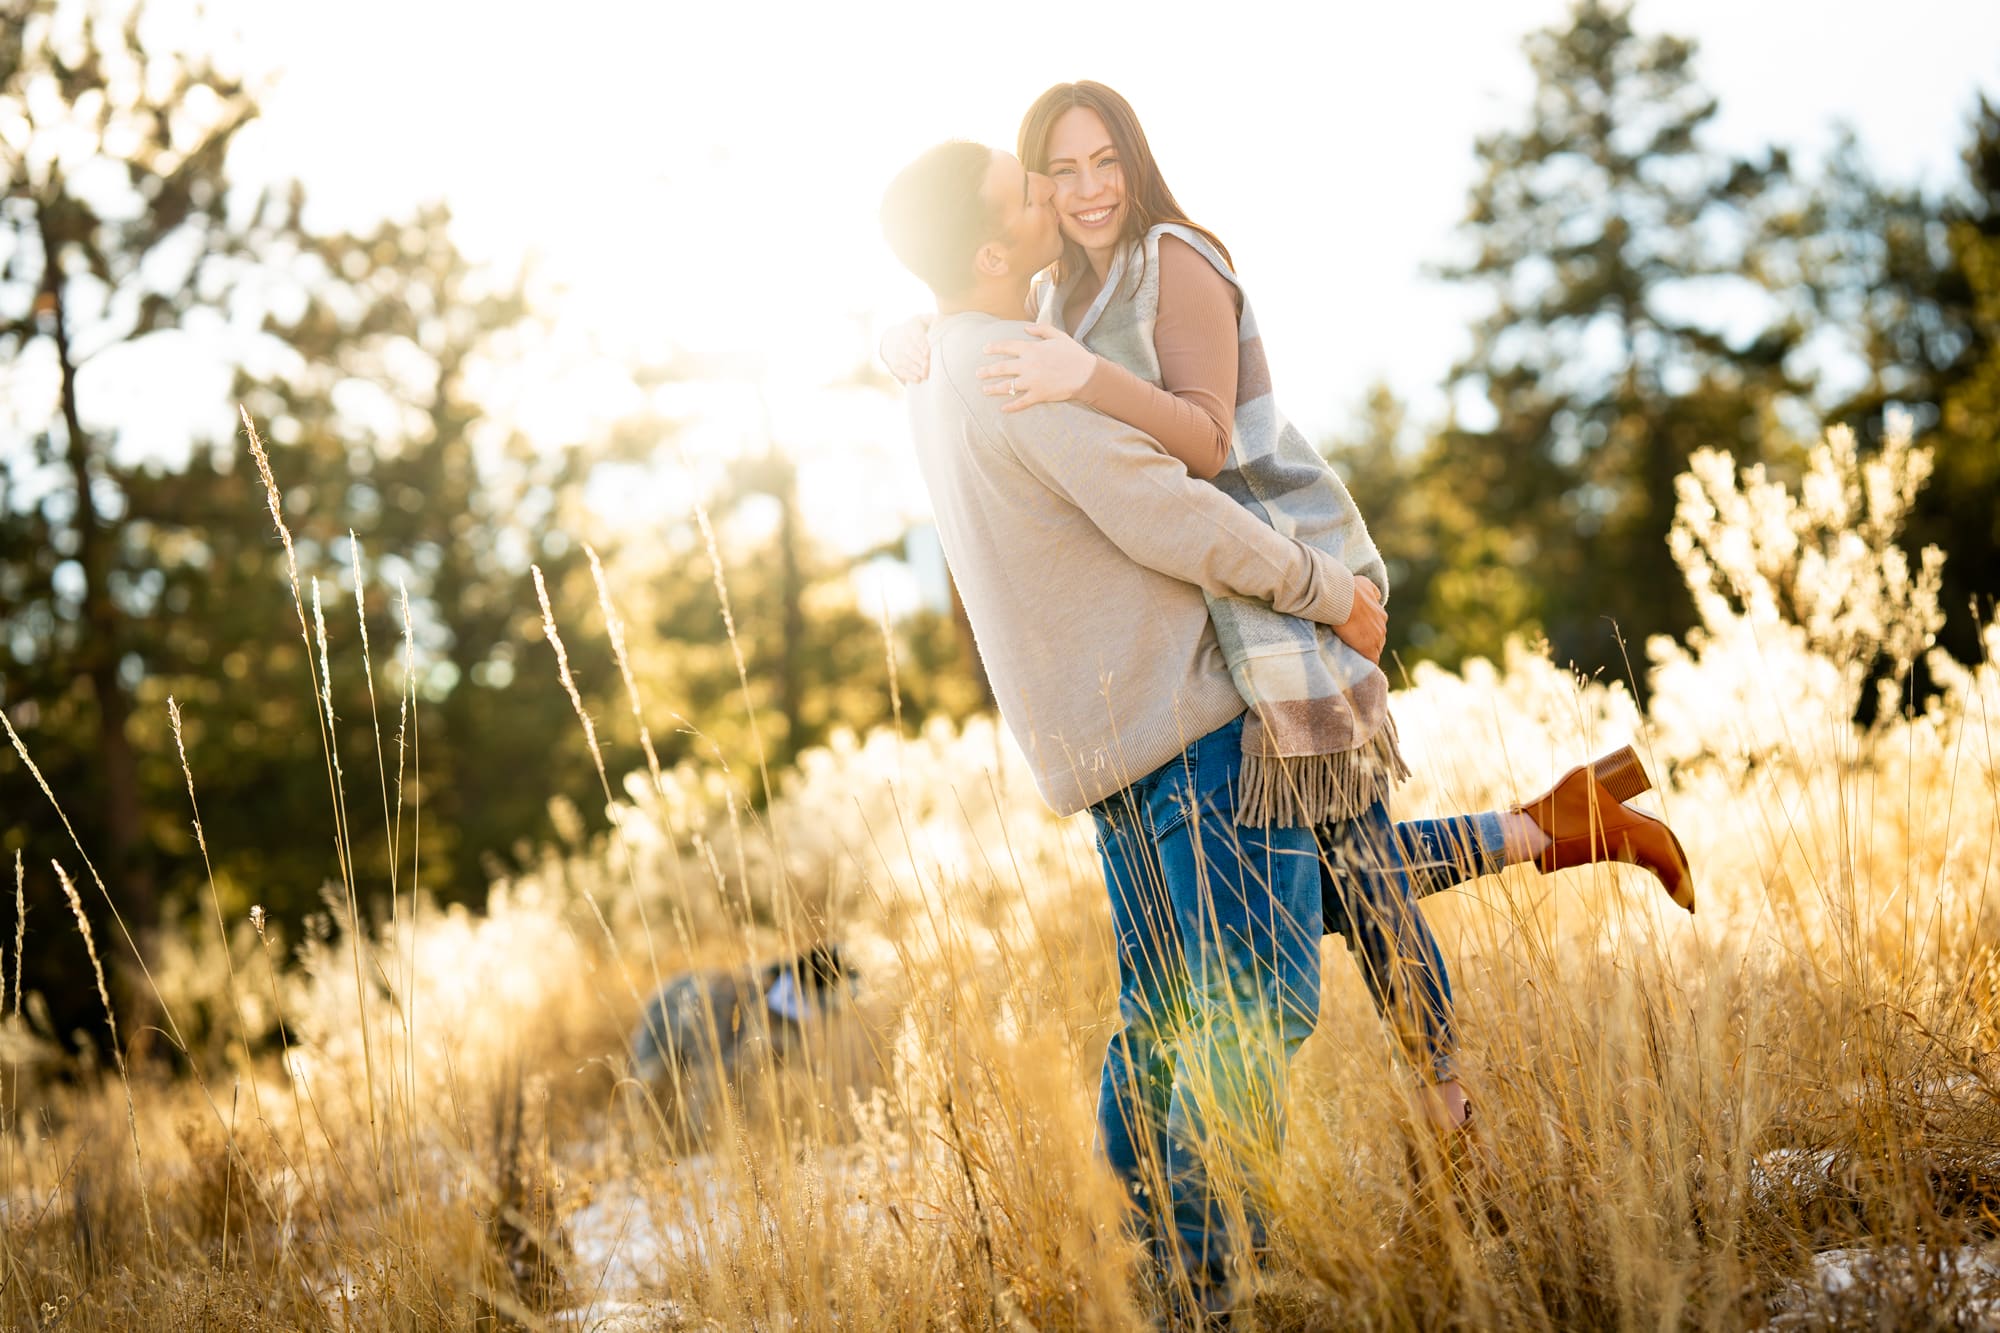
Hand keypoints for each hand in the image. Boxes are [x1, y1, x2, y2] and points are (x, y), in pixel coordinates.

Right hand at [879, 315, 931, 384]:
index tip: (928, 352)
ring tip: (926, 375)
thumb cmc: (914, 330)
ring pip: (906, 362)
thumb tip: (943, 320)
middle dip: (920, 360)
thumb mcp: (920, 320)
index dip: (922, 345)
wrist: (890, 339)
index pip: (916, 337)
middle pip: (911, 351)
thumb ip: (932, 319)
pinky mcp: (894, 365)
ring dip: (916, 369)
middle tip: (929, 367)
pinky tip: (918, 379)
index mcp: (910, 329)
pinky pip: (901, 371)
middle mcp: (901, 341)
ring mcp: (896, 354)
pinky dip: (909, 376)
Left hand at [976, 323, 1095, 411]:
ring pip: (1007, 386)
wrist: (1087, 374)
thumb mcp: (1058, 336)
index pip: (1007, 346)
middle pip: (1002, 368)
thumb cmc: (1074, 353)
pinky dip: (1011, 406)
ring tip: (984, 390)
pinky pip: (1021, 402)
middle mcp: (1028, 365)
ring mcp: (1032, 381)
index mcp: (1032, 349)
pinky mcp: (1039, 395)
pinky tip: (1002, 409)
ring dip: (994, 388)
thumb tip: (1025, 328)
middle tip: (978, 373)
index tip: (985, 350)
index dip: (994, 347)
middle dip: (988, 371)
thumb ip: (1041, 330)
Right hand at [1334, 575, 1385, 662]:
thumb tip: (1377, 597)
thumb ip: (1373, 592)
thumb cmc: (1350, 589)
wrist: (1342, 598)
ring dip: (1366, 651)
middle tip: (1353, 641)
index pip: (1377, 628)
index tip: (1357, 632)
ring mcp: (1377, 639)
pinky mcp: (1369, 649)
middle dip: (1368, 642)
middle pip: (1378, 640)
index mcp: (1381, 614)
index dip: (1368, 632)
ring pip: (1375, 650)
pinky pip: (1372, 660)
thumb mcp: (1366, 585)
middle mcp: (1382, 627)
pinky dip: (1366, 662)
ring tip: (1353, 651)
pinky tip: (1358, 662)